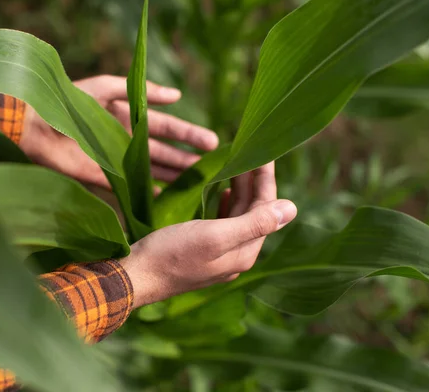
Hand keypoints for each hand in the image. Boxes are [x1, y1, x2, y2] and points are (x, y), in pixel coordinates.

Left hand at [19, 75, 218, 187]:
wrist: (36, 127)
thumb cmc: (70, 104)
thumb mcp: (105, 88)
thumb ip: (140, 91)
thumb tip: (177, 94)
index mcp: (129, 116)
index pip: (166, 126)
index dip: (188, 134)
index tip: (211, 142)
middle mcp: (127, 139)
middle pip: (164, 151)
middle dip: (187, 158)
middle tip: (212, 166)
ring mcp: (117, 160)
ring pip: (152, 169)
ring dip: (173, 174)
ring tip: (197, 181)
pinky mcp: (104, 176)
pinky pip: (132, 186)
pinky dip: (148, 191)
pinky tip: (167, 196)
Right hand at [119, 163, 297, 308]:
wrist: (136, 277)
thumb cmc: (172, 254)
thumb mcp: (214, 236)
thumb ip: (254, 223)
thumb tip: (293, 208)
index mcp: (244, 252)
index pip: (265, 210)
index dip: (266, 180)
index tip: (263, 152)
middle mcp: (236, 255)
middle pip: (253, 212)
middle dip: (254, 182)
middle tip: (250, 151)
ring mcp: (219, 255)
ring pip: (238, 217)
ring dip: (240, 191)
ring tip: (238, 166)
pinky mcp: (203, 252)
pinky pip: (223, 223)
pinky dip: (225, 205)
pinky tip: (221, 194)